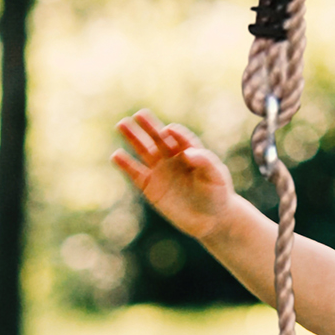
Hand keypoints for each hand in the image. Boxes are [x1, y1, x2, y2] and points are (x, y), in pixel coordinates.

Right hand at [113, 113, 243, 240]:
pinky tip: (116, 155)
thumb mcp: (216, 176)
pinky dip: (126, 164)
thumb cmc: (217, 195)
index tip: (168, 131)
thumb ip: (205, 162)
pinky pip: (135, 173)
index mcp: (190, 151)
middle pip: (158, 137)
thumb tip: (187, 154)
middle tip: (138, 115)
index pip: (180, 137)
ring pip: (144, 150)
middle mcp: (172, 157)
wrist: (210, 220)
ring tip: (121, 124)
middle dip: (149, 126)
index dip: (175, 133)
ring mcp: (160, 170)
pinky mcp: (150, 186)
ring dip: (133, 137)